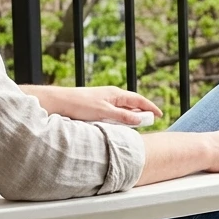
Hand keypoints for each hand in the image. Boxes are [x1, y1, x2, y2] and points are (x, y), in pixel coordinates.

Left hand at [22, 85, 162, 125]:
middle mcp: (111, 95)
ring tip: (139, 125)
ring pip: (124, 109)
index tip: (160, 115)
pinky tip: (121, 125)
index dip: (150, 107)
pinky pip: (115, 113)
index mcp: (115, 94)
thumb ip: (123, 116)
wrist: (59, 102)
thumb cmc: (80, 104)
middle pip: (132, 104)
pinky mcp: (97, 107)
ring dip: (132, 116)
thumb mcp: (104, 112)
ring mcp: (104, 101)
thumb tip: (140, 119)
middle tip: (152, 121)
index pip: (139, 100)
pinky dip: (122, 119)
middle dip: (143, 112)